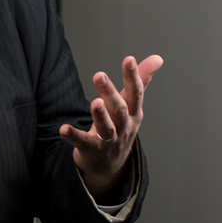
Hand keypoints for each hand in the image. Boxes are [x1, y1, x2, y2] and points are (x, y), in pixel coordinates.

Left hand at [59, 55, 161, 200]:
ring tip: (94, 102)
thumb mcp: (132, 105)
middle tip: (99, 75)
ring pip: (106, 128)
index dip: (133, 76)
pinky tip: (63, 129)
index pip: (136, 93)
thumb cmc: (121, 127)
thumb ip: (142, 80)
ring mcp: (109, 141)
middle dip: (110, 93)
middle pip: (119, 109)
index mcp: (134, 113)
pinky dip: (73, 136)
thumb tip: (158, 58)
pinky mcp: (92, 150)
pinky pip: (83, 142)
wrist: (111, 165)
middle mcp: (124, 127)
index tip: (129, 59)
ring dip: (100, 115)